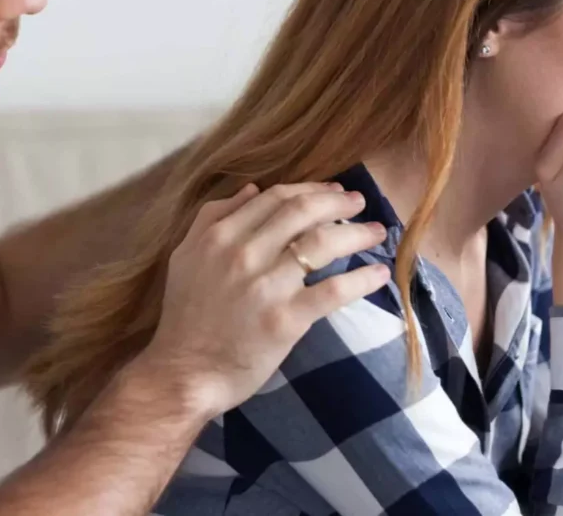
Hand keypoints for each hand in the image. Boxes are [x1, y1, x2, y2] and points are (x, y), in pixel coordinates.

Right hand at [140, 182, 390, 416]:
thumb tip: (251, 189)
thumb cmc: (185, 316)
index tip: (333, 190)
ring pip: (323, 244)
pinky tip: (379, 274)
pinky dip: (361, 279)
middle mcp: (244, 253)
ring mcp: (266, 286)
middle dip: (339, 202)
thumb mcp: (185, 256)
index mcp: (220, 235)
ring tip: (378, 233)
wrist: (184, 373)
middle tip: (360, 202)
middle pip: (303, 212)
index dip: (311, 188)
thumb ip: (212, 217)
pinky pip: (333, 290)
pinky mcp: (286, 319)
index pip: (276, 198)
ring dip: (357, 233)